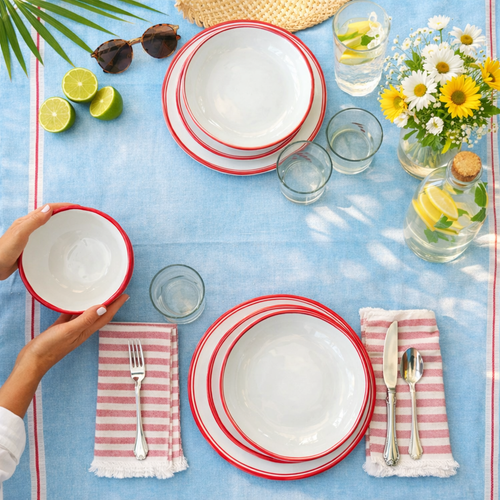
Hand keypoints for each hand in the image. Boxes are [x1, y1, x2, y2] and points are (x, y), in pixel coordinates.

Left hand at [0, 203, 72, 279]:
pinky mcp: (31, 247)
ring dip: (61, 225)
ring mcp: (30, 237)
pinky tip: (61, 244)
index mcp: (26, 221)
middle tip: (79, 217)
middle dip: (64, 213)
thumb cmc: (4, 251)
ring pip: (48, 227)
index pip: (48, 208)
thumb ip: (34, 221)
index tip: (77, 208)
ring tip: (74, 229)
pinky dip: (55, 237)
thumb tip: (49, 208)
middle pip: (49, 215)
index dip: (63, 206)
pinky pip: (46, 238)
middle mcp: (28, 227)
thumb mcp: (20, 234)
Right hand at [0, 294, 128, 417]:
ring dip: (94, 305)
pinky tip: (72, 302)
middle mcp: (81, 330)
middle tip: (116, 291)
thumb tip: (103, 307)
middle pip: (99, 315)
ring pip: (86, 314)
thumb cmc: (50, 348)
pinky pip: (70, 316)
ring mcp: (71, 330)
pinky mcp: (60, 329)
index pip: (106, 316)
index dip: (116, 305)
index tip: (125, 294)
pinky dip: (74, 309)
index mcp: (86, 331)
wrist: (31, 362)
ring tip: (99, 294)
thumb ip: (85, 319)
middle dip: (109, 304)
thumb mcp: (69, 331)